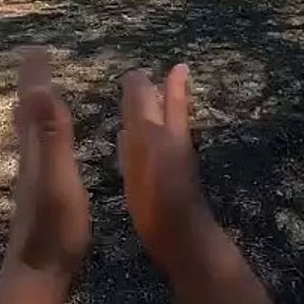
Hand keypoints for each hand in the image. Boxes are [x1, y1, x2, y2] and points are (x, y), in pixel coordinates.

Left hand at [4, 47, 90, 277]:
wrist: (37, 279)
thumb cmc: (54, 231)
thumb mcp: (58, 179)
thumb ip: (52, 137)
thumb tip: (41, 90)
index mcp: (36, 153)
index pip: (34, 104)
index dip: (35, 75)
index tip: (35, 46)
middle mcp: (30, 162)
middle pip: (25, 115)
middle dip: (31, 85)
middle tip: (33, 59)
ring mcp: (33, 182)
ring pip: (29, 135)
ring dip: (33, 110)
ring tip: (37, 95)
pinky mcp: (40, 199)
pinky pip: (39, 154)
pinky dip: (42, 137)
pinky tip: (46, 149)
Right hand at [119, 64, 215, 269]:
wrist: (179, 238)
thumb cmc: (162, 189)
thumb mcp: (148, 141)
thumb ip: (140, 109)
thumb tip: (136, 74)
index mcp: (170, 132)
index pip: (170, 100)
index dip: (173, 84)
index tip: (177, 66)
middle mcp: (171, 146)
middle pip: (169, 115)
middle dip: (167, 96)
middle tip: (167, 77)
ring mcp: (165, 168)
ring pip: (157, 134)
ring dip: (148, 118)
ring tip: (134, 108)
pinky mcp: (155, 188)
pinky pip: (143, 156)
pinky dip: (134, 144)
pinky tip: (124, 147)